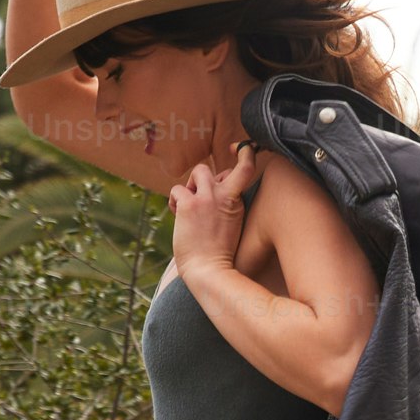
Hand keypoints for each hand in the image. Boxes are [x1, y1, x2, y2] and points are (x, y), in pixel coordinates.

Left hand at [167, 139, 254, 274]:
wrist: (209, 271)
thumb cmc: (219, 252)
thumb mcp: (231, 223)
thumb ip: (226, 202)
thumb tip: (219, 183)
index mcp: (238, 200)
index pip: (246, 167)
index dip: (244, 152)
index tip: (241, 148)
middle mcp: (224, 195)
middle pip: (210, 169)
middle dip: (201, 180)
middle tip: (197, 199)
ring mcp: (207, 198)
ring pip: (197, 171)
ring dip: (189, 187)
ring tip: (187, 208)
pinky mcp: (190, 204)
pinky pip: (177, 190)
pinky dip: (174, 201)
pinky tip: (177, 215)